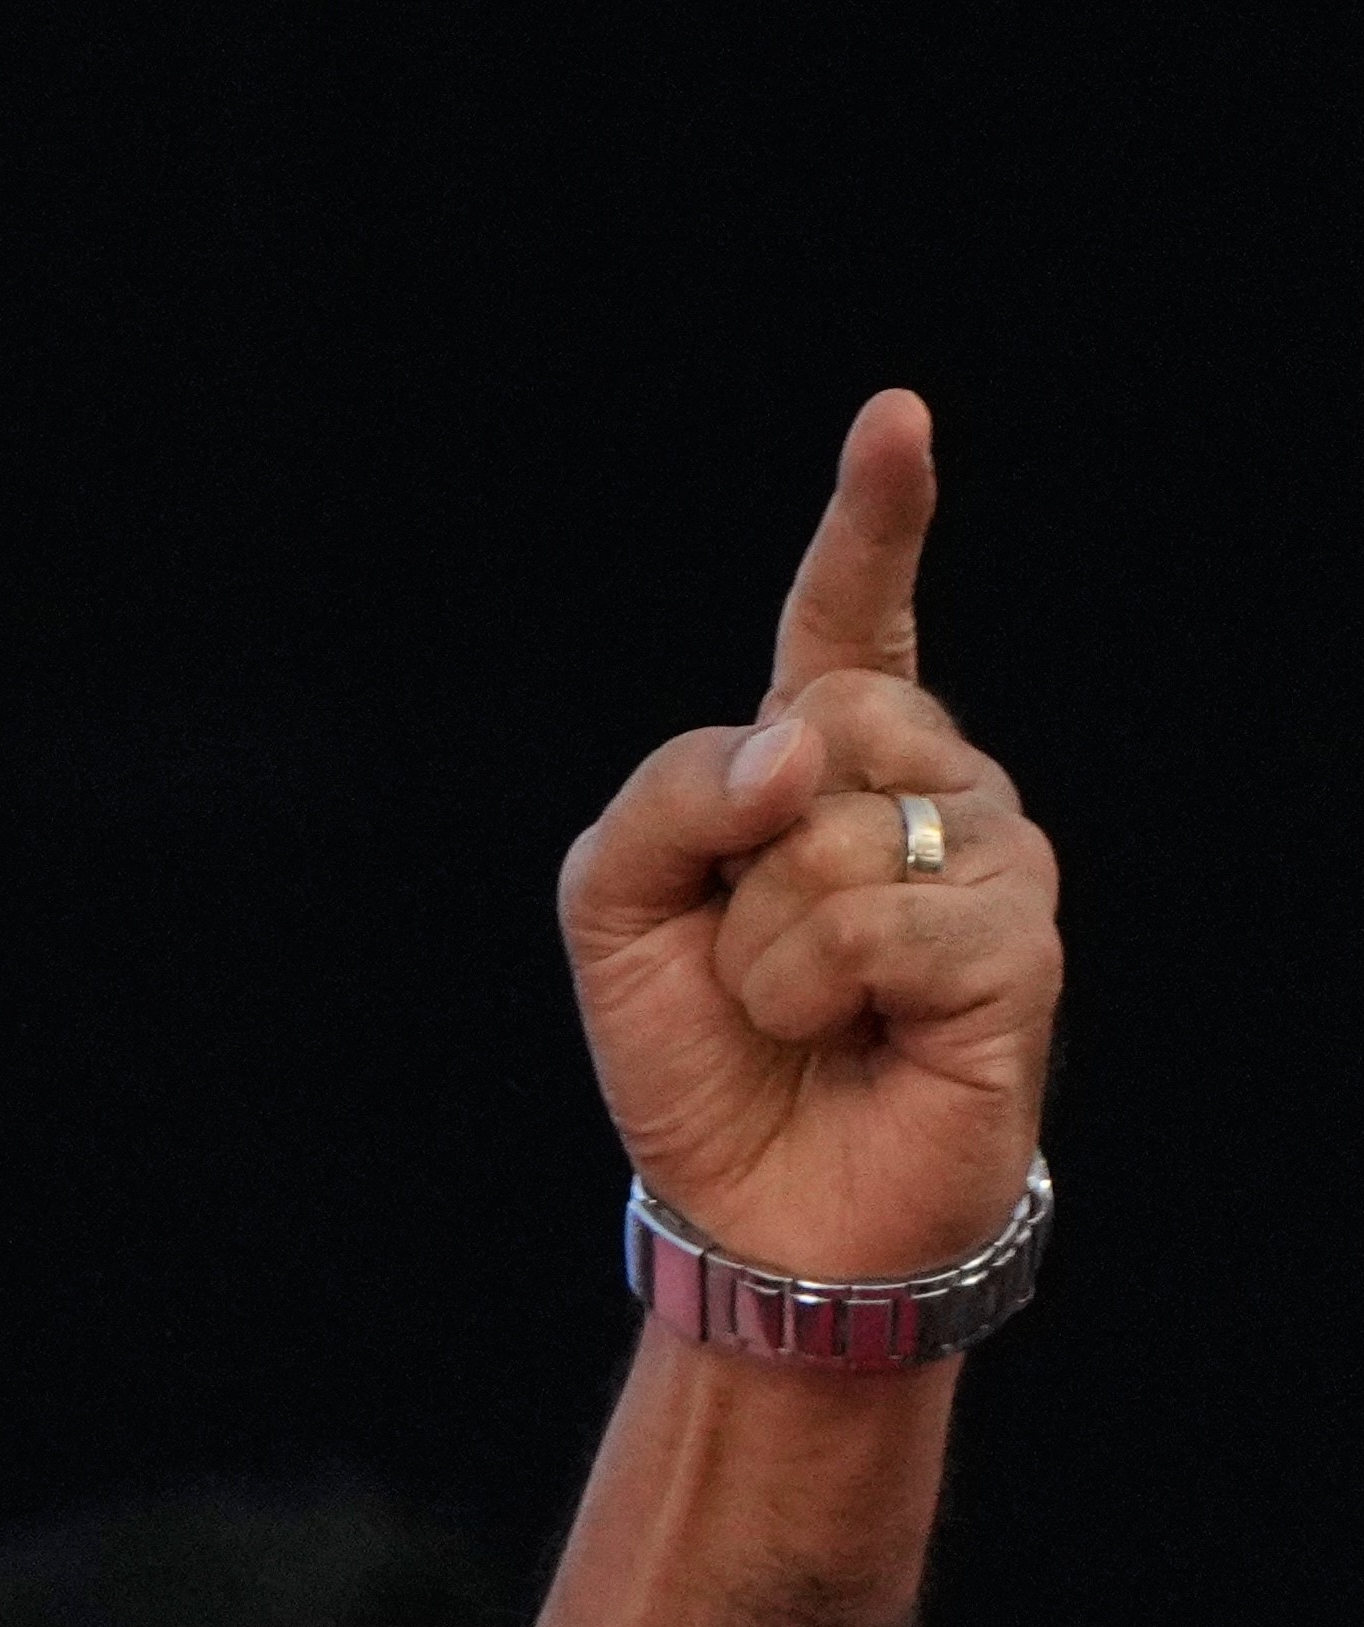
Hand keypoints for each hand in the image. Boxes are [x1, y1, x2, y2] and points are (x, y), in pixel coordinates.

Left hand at [557, 390, 1056, 1284]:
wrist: (757, 1204)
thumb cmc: (700, 1050)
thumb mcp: (614, 906)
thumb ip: (666, 793)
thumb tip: (797, 747)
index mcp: (831, 758)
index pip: (854, 616)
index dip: (875, 519)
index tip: (895, 417)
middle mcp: (933, 785)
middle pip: (821, 716)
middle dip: (738, 841)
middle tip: (754, 944)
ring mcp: (993, 857)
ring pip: (833, 829)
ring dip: (767, 941)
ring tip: (805, 1007)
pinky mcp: (1017, 945)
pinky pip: (870, 918)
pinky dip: (816, 989)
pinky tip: (858, 1034)